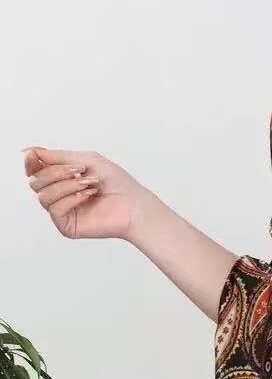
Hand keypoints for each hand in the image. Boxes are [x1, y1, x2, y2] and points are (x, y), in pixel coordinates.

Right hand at [23, 147, 148, 241]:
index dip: (31, 162)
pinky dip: (70, 199)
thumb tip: (29, 152)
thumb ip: (57, 156)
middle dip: (56, 173)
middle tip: (80, 172)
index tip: (34, 155)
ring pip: (43, 195)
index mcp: (61, 179)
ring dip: (66, 185)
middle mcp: (59, 195)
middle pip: (35, 181)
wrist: (135, 205)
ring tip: (88, 184)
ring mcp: (63, 212)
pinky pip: (55, 209)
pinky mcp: (67, 226)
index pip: (34, 170)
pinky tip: (88, 196)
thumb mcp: (86, 160)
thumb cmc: (117, 183)